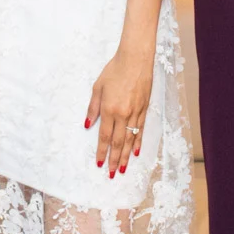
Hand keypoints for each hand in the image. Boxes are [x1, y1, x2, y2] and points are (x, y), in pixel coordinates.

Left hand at [84, 46, 153, 178]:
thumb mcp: (97, 87)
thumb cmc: (114, 70)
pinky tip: (135, 152)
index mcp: (109, 109)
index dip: (101, 151)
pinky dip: (138, 143)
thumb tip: (88, 125)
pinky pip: (140, 130)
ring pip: (130, 139)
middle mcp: (123, 114)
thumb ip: (93, 108)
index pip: (104, 136)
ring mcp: (135, 113)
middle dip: (113, 159)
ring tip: (122, 169)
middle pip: (118, 142)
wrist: (135, 59)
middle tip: (111, 174)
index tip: (98, 163)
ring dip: (125, 156)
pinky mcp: (144, 109)